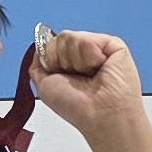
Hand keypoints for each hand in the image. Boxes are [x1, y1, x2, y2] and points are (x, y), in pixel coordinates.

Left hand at [29, 28, 147, 146]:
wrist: (101, 114)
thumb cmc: (77, 107)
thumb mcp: (44, 86)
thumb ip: (38, 64)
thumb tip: (38, 46)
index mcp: (69, 63)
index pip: (50, 44)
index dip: (50, 59)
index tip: (60, 76)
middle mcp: (83, 54)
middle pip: (59, 38)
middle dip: (61, 60)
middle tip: (77, 78)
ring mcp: (98, 48)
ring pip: (70, 37)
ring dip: (75, 61)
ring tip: (90, 75)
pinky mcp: (112, 44)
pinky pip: (86, 40)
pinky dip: (88, 57)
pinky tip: (100, 68)